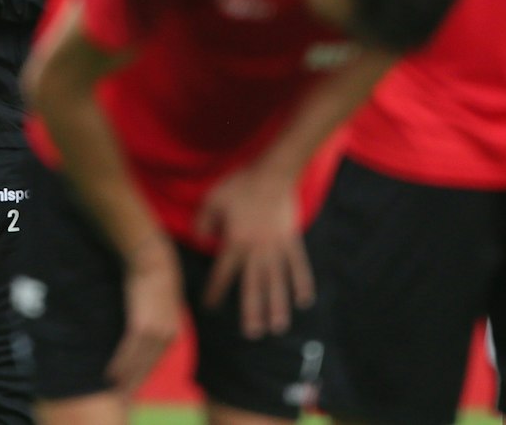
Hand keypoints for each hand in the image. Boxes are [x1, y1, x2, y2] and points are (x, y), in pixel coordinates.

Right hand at [106, 239, 180, 394]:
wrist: (153, 259)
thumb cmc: (156, 274)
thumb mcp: (163, 300)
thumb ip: (158, 316)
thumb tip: (147, 323)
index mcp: (173, 331)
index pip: (157, 360)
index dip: (143, 375)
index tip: (134, 386)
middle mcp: (167, 336)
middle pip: (148, 367)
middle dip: (135, 384)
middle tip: (123, 398)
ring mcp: (155, 333)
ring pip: (137, 363)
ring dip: (125, 379)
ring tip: (114, 390)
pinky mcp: (141, 326)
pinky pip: (129, 352)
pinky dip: (119, 364)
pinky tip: (111, 375)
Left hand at [194, 166, 310, 336]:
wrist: (273, 172)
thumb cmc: (241, 184)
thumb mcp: (212, 198)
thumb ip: (203, 221)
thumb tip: (201, 240)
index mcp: (235, 241)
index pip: (222, 273)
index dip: (215, 291)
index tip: (209, 306)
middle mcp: (256, 250)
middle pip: (253, 286)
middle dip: (252, 311)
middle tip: (252, 333)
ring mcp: (276, 247)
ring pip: (277, 282)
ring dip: (277, 306)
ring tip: (278, 326)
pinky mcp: (292, 240)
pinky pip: (298, 266)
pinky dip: (301, 283)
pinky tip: (304, 300)